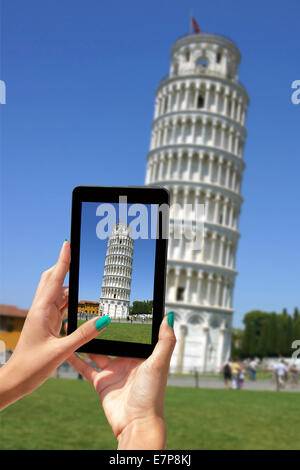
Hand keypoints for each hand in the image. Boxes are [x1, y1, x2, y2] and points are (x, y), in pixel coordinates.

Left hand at [0, 241, 108, 409]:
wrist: (15, 380)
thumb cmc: (32, 367)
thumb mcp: (61, 351)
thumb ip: (84, 335)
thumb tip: (104, 320)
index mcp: (41, 311)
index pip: (54, 279)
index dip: (62, 261)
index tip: (67, 243)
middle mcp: (41, 310)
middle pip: (52, 280)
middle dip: (63, 267)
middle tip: (77, 255)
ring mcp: (43, 317)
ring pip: (57, 293)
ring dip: (69, 286)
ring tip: (84, 279)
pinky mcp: (47, 324)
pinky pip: (60, 306)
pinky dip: (70, 301)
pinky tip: (79, 303)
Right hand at [66, 313, 175, 449]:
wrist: (136, 423)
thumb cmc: (152, 395)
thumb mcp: (159, 363)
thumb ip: (165, 340)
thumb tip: (169, 316)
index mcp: (142, 355)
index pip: (133, 334)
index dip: (125, 322)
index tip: (116, 307)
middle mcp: (127, 362)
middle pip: (113, 341)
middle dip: (103, 330)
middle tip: (91, 313)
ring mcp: (113, 372)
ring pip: (97, 352)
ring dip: (88, 341)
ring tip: (77, 326)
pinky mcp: (101, 382)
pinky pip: (86, 368)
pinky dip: (76, 359)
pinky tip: (67, 349)